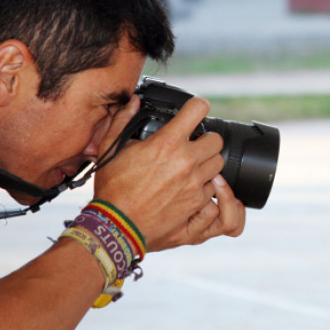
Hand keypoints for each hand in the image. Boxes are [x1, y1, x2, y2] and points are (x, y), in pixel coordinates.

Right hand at [92, 95, 244, 250]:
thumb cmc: (113, 188)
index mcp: (168, 143)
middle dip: (206, 140)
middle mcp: (186, 161)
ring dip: (207, 163)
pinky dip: (204, 186)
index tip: (196, 109)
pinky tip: (188, 186)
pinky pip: (212, 188)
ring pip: (218, 164)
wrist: (117, 225)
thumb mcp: (110, 149)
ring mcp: (194, 184)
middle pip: (216, 140)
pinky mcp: (197, 203)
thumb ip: (123, 120)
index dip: (198, 106)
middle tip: (193, 145)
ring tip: (190, 166)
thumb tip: (133, 103)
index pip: (199, 109)